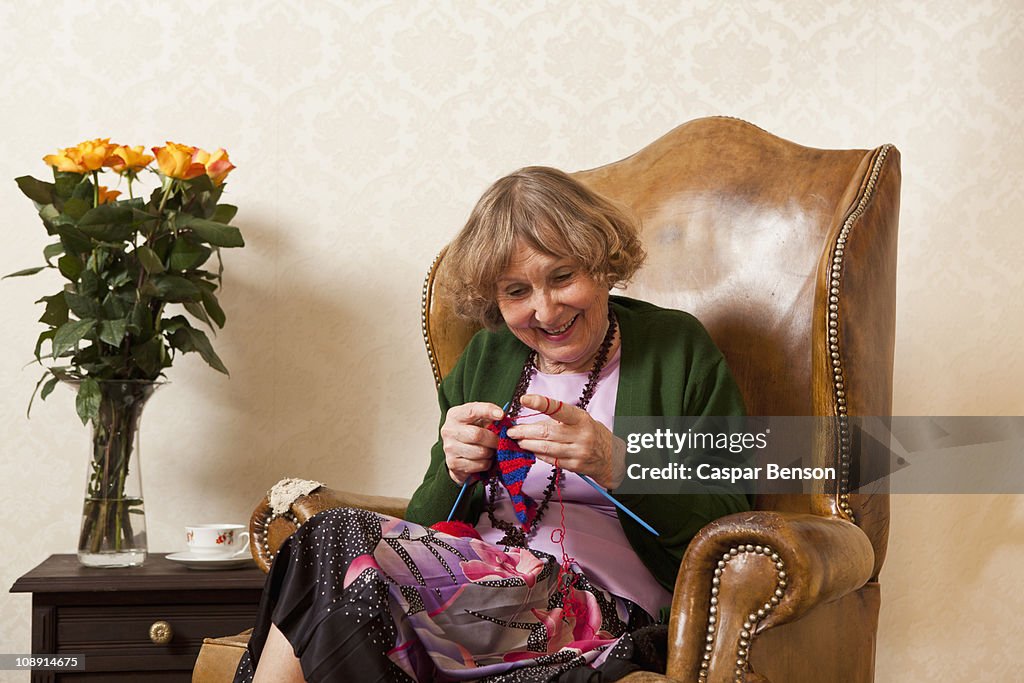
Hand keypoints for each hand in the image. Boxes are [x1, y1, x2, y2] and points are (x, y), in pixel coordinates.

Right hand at [441, 402, 502, 484]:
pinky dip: (487, 463)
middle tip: (501, 441)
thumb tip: (504, 422)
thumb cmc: (470, 431)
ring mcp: (449, 448)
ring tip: (490, 450)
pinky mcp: (453, 464)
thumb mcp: (477, 420)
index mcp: (455, 415)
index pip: (472, 411)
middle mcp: (449, 430)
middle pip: (477, 435)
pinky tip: (483, 458)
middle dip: (493, 439)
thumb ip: (488, 418)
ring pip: (481, 452)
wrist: (456, 450)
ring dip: (491, 452)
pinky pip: (480, 465)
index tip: (501, 415)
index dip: (487, 411)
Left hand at [505, 394, 626, 489]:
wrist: (612, 457)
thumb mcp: (582, 420)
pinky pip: (551, 460)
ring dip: (528, 444)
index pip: (559, 409)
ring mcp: (578, 452)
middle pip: (547, 432)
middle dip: (525, 431)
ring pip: (546, 448)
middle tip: (512, 430)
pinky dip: (538, 455)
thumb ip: (560, 419)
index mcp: (581, 418)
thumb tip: (533, 418)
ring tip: (518, 441)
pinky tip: (531, 451)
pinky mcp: (574, 466)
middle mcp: (581, 435)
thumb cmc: (592, 433)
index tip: (524, 399)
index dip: (540, 403)